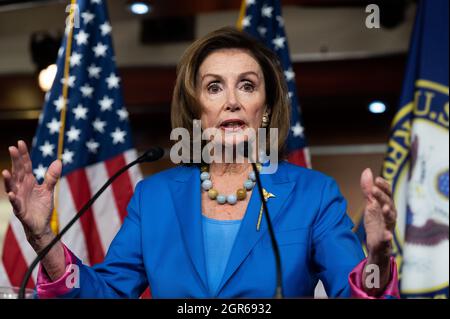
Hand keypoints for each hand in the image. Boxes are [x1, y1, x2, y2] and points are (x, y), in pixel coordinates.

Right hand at [2, 141, 61, 246]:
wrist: (41, 225)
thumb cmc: (42, 207)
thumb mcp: (48, 190)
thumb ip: (52, 176)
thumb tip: (58, 161)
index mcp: (28, 182)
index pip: (25, 165)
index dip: (23, 155)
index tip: (20, 142)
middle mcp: (21, 188)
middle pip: (18, 172)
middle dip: (15, 161)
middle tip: (12, 148)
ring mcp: (19, 199)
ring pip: (12, 187)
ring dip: (8, 180)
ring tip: (5, 171)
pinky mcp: (21, 210)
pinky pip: (16, 204)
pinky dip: (13, 199)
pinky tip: (11, 194)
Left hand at [360, 168, 396, 293]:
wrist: (376, 243)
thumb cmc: (376, 220)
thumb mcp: (370, 203)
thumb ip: (368, 189)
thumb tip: (367, 170)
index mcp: (386, 205)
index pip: (387, 193)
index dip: (384, 186)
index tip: (377, 179)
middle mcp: (390, 214)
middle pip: (389, 203)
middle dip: (382, 196)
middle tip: (373, 190)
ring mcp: (388, 226)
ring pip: (391, 218)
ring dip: (389, 213)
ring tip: (384, 208)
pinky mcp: (385, 239)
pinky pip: (388, 238)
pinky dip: (387, 236)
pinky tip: (387, 235)